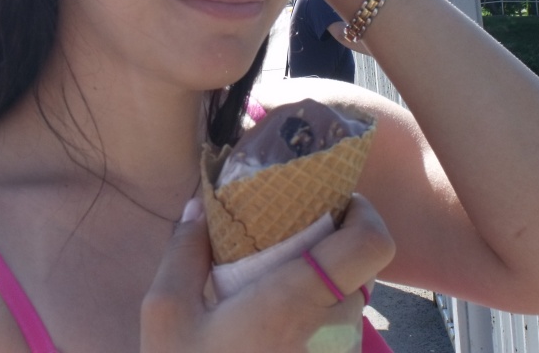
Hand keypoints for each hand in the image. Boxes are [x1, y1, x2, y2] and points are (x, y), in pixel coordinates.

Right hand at [141, 195, 393, 351]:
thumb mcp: (166, 313)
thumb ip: (184, 251)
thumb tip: (197, 204)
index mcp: (294, 301)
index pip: (372, 246)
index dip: (366, 214)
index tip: (338, 201)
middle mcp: (329, 330)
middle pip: (362, 273)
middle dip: (336, 246)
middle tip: (297, 234)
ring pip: (350, 306)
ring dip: (324, 286)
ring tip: (275, 280)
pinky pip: (336, 336)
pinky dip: (316, 319)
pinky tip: (273, 324)